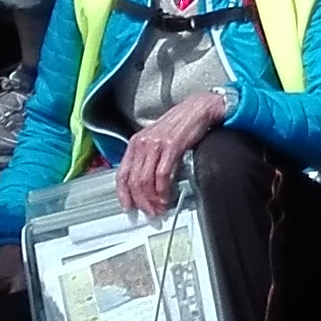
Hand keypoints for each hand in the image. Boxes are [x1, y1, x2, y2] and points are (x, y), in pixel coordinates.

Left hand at [117, 87, 229, 214]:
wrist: (198, 108)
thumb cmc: (180, 123)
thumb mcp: (157, 139)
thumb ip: (148, 157)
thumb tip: (144, 180)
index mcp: (136, 142)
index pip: (122, 173)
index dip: (123, 193)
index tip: (128, 206)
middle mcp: (142, 143)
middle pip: (134, 180)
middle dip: (141, 201)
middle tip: (149, 212)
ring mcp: (156, 145)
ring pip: (146, 180)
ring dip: (152, 199)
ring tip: (159, 208)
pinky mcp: (171, 147)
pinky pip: (162, 174)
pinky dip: (163, 190)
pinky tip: (166, 197)